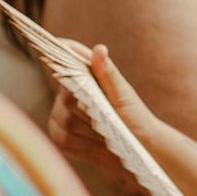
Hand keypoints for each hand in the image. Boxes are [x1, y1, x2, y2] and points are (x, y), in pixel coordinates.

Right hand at [48, 45, 157, 180]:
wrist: (138, 148)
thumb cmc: (134, 116)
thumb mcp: (124, 95)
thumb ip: (108, 74)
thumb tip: (99, 48)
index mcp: (86, 75)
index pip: (67, 59)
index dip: (60, 53)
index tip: (58, 48)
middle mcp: (68, 93)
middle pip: (65, 96)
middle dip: (87, 109)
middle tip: (106, 116)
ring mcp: (61, 114)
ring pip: (64, 120)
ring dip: (89, 129)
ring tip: (107, 133)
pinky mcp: (60, 135)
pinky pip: (63, 138)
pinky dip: (82, 143)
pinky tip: (97, 144)